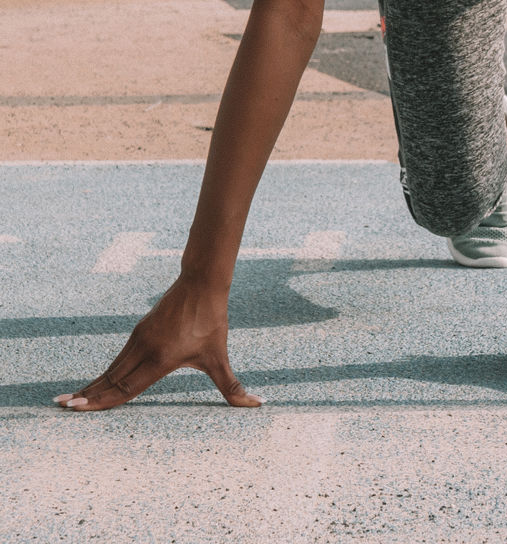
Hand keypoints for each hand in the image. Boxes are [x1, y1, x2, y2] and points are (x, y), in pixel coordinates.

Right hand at [54, 276, 262, 411]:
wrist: (202, 283)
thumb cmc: (211, 321)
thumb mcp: (220, 357)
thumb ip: (232, 387)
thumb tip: (257, 406)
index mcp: (160, 360)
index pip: (125, 388)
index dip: (101, 401)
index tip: (77, 409)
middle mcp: (144, 350)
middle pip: (111, 380)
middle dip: (87, 396)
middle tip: (62, 408)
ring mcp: (139, 339)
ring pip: (111, 368)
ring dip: (92, 385)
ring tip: (70, 399)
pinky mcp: (140, 331)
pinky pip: (118, 357)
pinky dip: (104, 372)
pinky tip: (96, 381)